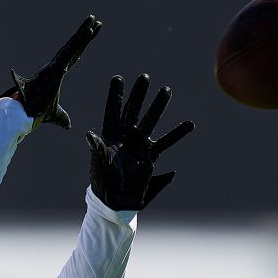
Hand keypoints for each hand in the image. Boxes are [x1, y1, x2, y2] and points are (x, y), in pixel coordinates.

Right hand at [1, 15, 101, 128]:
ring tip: (94, 20)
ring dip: (84, 33)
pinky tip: (87, 32)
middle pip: (74, 47)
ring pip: (72, 47)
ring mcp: (55, 66)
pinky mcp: (55, 69)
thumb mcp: (55, 116)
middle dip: (85, 33)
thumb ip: (62, 118)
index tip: (90, 34)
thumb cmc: (35, 112)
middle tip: (95, 19)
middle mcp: (56, 67)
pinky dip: (78, 42)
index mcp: (57, 73)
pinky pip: (69, 53)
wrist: (23, 115)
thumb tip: (68, 126)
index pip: (74, 57)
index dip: (82, 45)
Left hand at [86, 74, 194, 210]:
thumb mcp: (98, 163)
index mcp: (109, 135)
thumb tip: (89, 134)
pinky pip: (166, 142)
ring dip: (158, 106)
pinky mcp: (150, 156)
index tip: (118, 78)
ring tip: (166, 90)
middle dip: (139, 94)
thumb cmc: (102, 182)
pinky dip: (177, 134)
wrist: (115, 201)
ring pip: (151, 121)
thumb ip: (96, 148)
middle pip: (133, 110)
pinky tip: (189, 124)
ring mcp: (138, 145)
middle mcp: (125, 137)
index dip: (115, 95)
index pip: (113, 110)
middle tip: (145, 77)